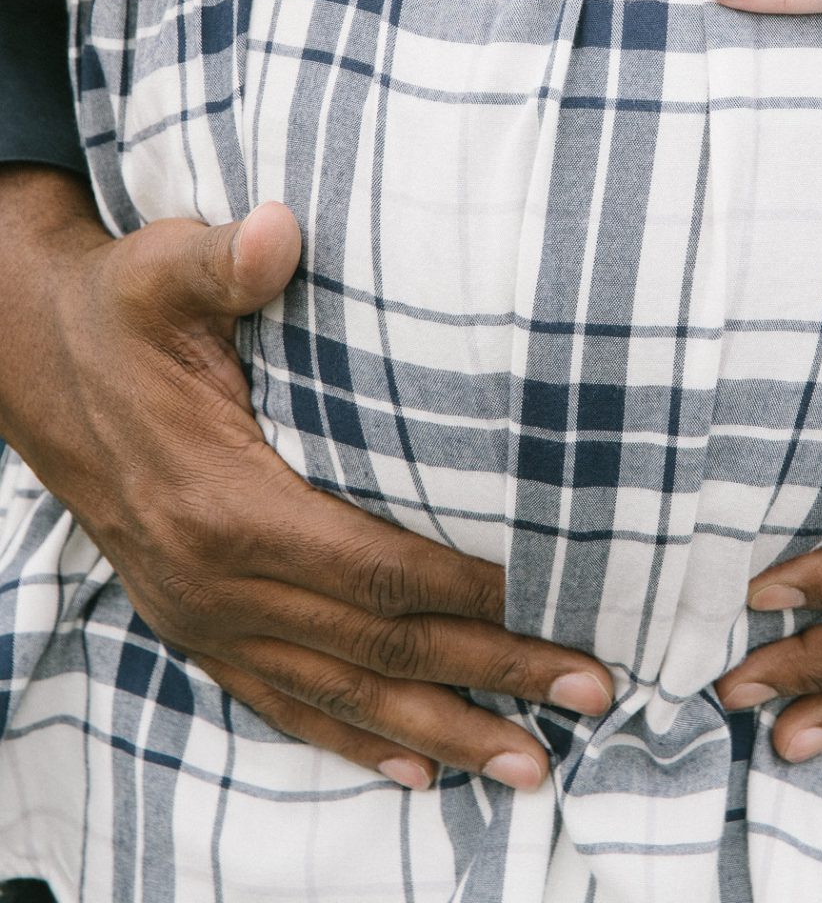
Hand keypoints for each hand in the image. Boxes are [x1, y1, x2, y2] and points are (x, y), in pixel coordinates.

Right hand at [0, 168, 614, 791]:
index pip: (371, 567)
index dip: (464, 589)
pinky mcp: (198, 627)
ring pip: (341, 693)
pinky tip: (417, 768)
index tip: (549, 592)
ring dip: (441, 731)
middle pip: (376, 645)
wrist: (42, 364)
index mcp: (222, 504)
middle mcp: (215, 581)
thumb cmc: (123, 312)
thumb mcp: (162, 270)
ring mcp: (204, 616)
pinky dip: (354, 740)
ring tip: (530, 761)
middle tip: (590, 686)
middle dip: (489, 670)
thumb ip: (225, 258)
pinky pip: (284, 703)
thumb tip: (279, 230)